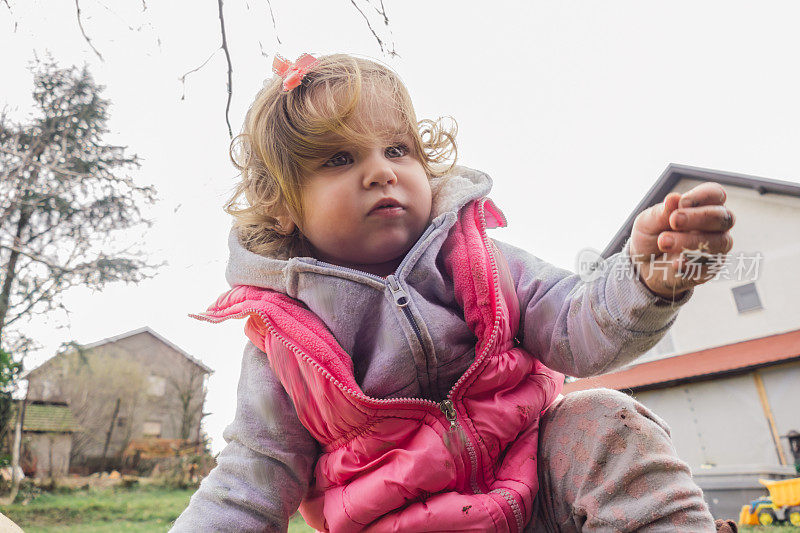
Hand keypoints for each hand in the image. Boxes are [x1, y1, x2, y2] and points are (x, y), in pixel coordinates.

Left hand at [629, 182, 734, 299]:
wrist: (642, 266)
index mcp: (702, 206)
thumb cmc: (650, 237)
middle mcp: (715, 226)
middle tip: (674, 221)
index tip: (681, 203)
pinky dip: (691, 263)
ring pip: (719, 242)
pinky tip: (674, 263)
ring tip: (663, 242)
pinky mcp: (710, 268)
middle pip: (723, 217)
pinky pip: (709, 266)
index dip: (702, 196)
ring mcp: (716, 248)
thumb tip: (673, 198)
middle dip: (699, 217)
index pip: (715, 194)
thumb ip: (661, 212)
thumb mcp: (648, 222)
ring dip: (690, 241)